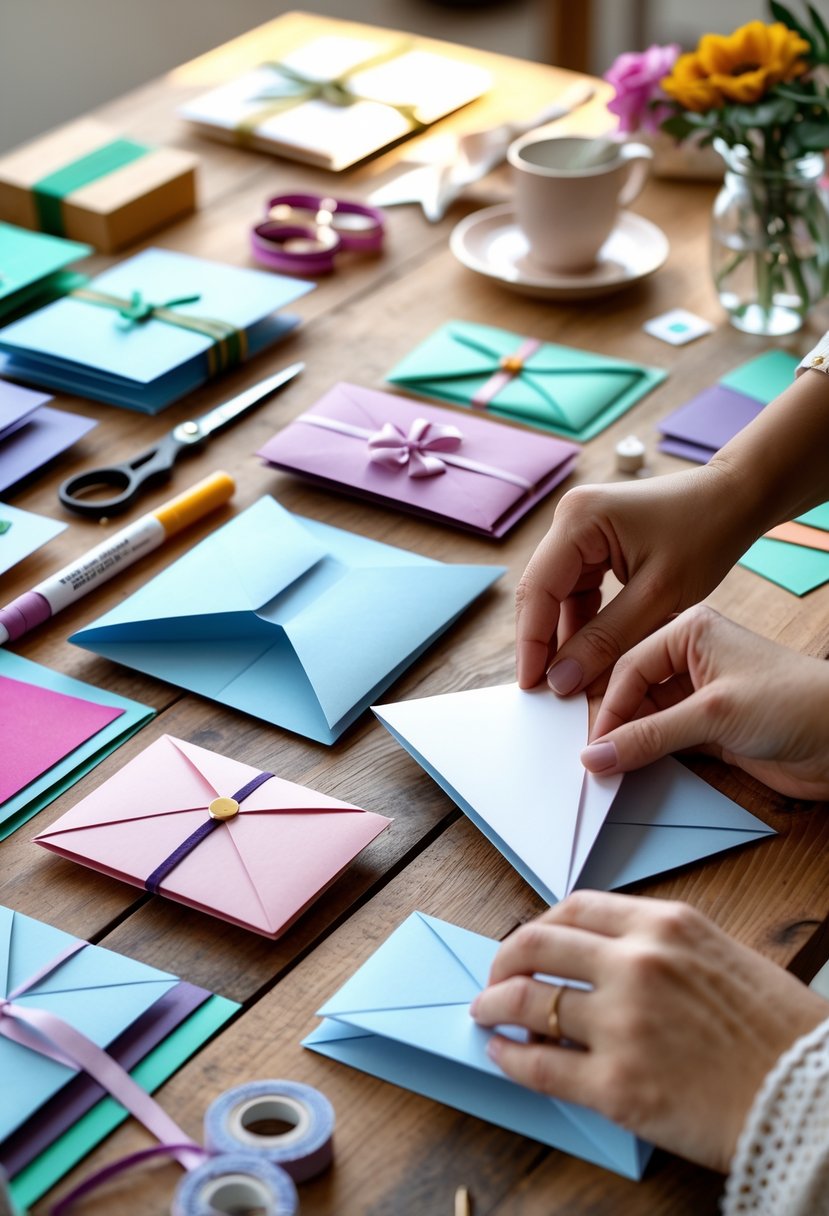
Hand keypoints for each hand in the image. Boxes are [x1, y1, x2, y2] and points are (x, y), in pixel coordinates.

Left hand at [470, 891, 828, 1172]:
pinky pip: (540, 1066)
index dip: (538, 926)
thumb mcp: (719, 957)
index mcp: (665, 925)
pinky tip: (503, 1055)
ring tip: (485, 1014)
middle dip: (503, 960)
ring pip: (526, 1001)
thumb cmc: (778, 1032)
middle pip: (536, 944)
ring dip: (495, 1006)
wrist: (813, 1099)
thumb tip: (597, 958)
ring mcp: (623, 1023)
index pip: (573, 907)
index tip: (527, 944)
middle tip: (495, 978)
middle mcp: (637, 963)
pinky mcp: (617, 1086)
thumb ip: (657, 948)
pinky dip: (511, 1059)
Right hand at [515, 462, 760, 695]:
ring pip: (560, 595)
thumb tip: (561, 681)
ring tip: (570, 682)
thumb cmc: (707, 533)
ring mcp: (581, 530)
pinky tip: (590, 656)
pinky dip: (586, 623)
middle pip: (543, 592)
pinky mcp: (596, 543)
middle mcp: (571, 518)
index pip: (539, 589)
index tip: (531, 686)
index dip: (532, 642)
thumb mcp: (658, 595)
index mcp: (579, 519)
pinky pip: (580, 590)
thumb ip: (606, 640)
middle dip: (545, 642)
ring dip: (567, 637)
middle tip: (546, 692)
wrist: (737, 499)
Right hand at [581, 605, 828, 799]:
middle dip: (611, 721)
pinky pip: (663, 741)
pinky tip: (628, 770)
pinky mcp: (709, 729)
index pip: (628, 666)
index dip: (606, 706)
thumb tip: (598, 755)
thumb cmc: (796, 703)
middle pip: (631, 689)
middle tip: (588, 754)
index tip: (589, 742)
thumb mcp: (714, 715)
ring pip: (645, 717)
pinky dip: (646, 756)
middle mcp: (691, 658)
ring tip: (603, 766)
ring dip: (627, 741)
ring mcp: (699, 695)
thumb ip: (650, 736)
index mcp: (689, 630)